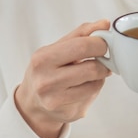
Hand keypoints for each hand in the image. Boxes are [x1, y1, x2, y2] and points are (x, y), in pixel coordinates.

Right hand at [14, 20, 110, 137]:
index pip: (82, 46)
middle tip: (105, 57)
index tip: (104, 42)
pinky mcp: (68, 113)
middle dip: (104, 61)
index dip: (100, 43)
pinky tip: (86, 84)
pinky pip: (93, 95)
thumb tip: (105, 24)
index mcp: (43, 59)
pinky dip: (95, 87)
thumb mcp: (58, 47)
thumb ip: (81, 33)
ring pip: (95, 83)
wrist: (32, 102)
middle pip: (91, 68)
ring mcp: (56, 100)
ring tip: (94, 71)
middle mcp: (46, 81)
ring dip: (100, 75)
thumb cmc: (47, 69)